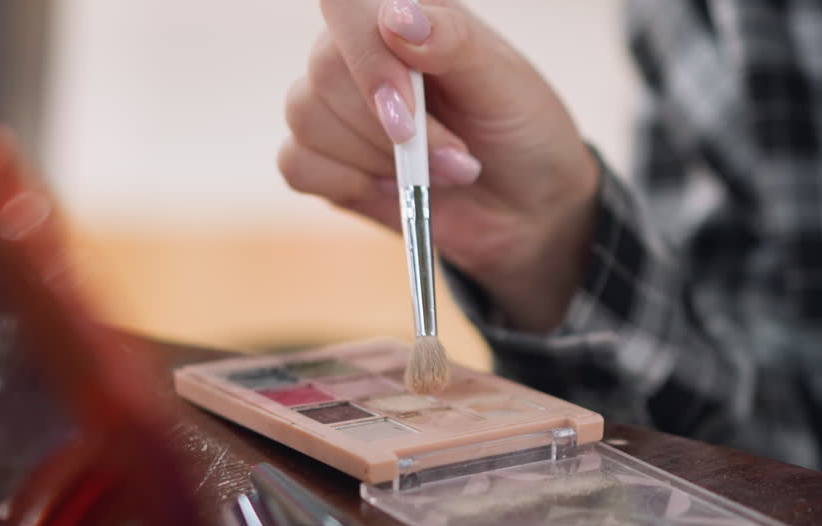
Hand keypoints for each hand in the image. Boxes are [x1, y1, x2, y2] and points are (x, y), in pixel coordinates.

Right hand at [279, 0, 599, 331]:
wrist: (526, 209)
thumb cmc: (520, 133)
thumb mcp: (504, 83)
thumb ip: (452, 42)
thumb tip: (396, 18)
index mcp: (404, 18)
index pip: (345, 4)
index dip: (367, 60)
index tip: (407, 115)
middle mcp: (361, 54)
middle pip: (324, 73)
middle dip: (390, 133)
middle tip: (454, 160)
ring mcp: (338, 107)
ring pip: (306, 119)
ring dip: (376, 161)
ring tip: (434, 176)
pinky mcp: (326, 161)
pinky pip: (296, 164)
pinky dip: (345, 183)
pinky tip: (389, 187)